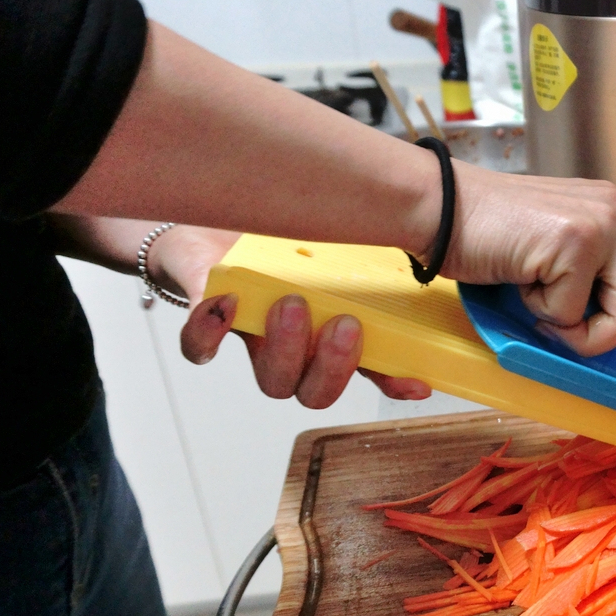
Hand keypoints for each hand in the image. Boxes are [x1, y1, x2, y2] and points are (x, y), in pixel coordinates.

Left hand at [150, 224, 429, 407]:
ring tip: (289, 304)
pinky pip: (201, 347)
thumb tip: (411, 231)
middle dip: (334, 367)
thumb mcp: (329, 237)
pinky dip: (209, 333)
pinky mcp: (207, 324)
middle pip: (317, 392)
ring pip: (273, 381)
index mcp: (333, 333)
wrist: (209, 222)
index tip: (415, 380)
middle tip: (342, 325)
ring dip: (285, 349)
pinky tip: (223, 304)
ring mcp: (254, 340)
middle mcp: (296, 348)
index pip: (372, 371)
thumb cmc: (275, 235)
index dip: (393, 383)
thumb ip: (365, 244)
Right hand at [438, 164, 615, 372]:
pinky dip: (547, 319)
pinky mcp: (576, 242)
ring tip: (545, 314)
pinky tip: (523, 289)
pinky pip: (578, 315)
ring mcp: (603, 224)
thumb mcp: (560, 246)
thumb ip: (598, 273)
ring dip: (586, 334)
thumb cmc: (489, 233)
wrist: (439, 208)